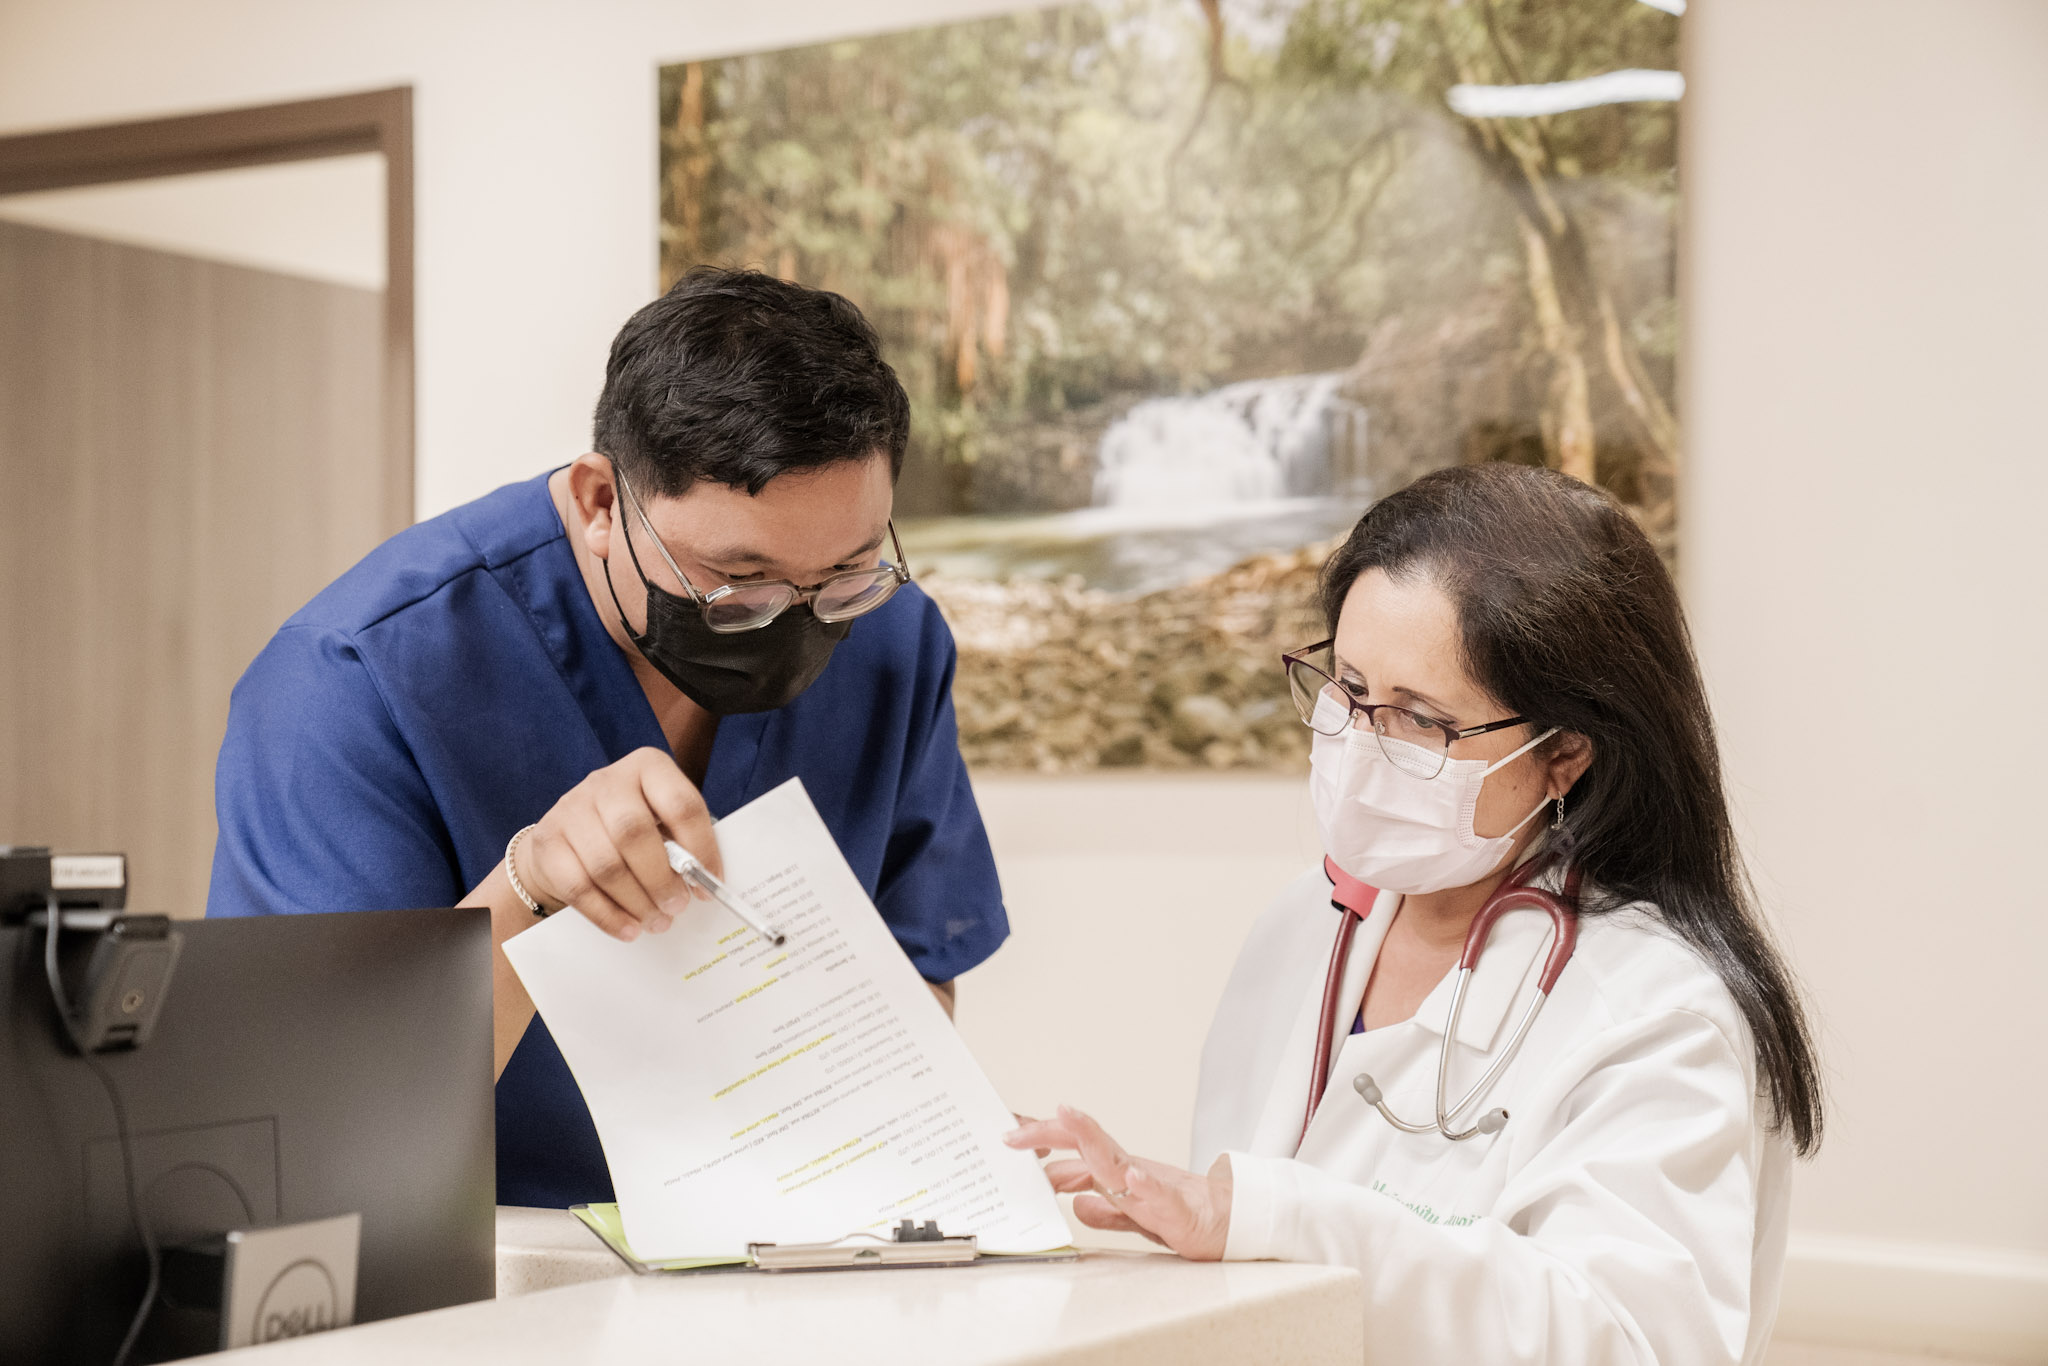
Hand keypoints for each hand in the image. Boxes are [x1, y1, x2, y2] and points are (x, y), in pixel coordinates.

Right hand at [512, 747, 720, 941]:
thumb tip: (706, 881)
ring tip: (657, 922)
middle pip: (634, 833)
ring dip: (637, 902)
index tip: (709, 883)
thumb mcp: (660, 820)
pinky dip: (608, 915)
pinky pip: (579, 887)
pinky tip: (628, 928)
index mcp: (647, 767)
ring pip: (606, 865)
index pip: (681, 804)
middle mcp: (606, 781)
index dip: (701, 848)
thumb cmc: (629, 829)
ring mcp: (571, 808)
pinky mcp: (547, 841)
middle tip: (677, 906)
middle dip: (661, 879)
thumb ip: (682, 841)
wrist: (568, 835)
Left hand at [1004, 1106, 1231, 1260]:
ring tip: (1066, 1117)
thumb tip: (1075, 1204)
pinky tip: (1131, 1176)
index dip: (1041, 1142)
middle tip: (1012, 1134)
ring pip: (1117, 1160)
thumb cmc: (1184, 1215)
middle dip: (1049, 1133)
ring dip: (1091, 1137)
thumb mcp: (1134, 1215)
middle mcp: (1131, 1172)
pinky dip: (1145, 1184)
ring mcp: (1153, 1187)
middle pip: (1086, 1144)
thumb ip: (1105, 1210)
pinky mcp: (1178, 1209)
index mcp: (1118, 1174)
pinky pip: (1160, 1195)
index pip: (1074, 1150)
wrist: (1233, 1223)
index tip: (1006, 1136)